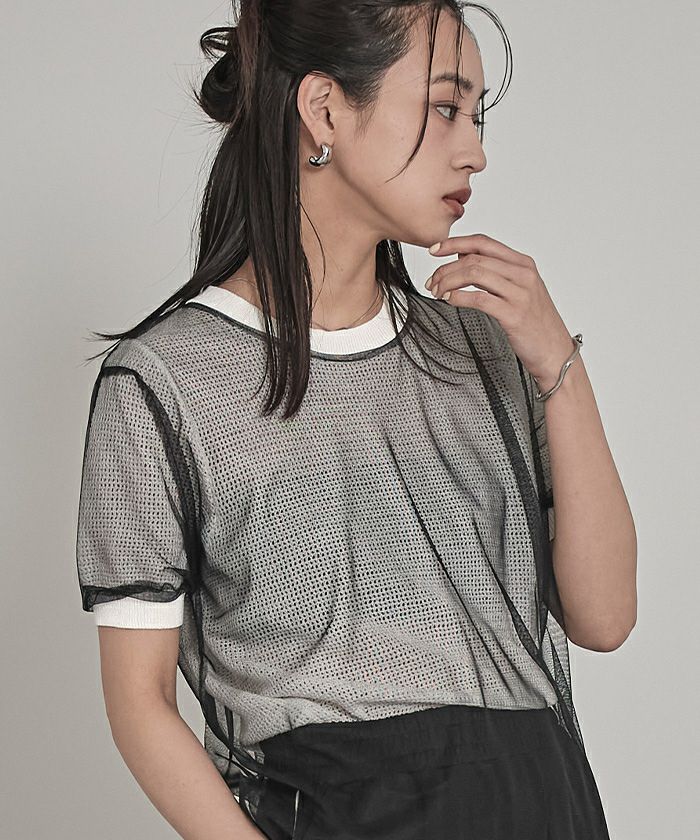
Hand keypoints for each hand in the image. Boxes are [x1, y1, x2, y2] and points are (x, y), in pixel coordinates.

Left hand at [425, 234, 573, 386]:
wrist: (555, 352)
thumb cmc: (534, 323)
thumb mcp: (519, 289)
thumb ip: (495, 271)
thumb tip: (463, 254)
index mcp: (523, 264)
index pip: (483, 242)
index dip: (455, 242)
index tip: (434, 250)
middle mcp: (523, 274)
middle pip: (474, 258)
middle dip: (445, 268)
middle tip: (432, 282)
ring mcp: (520, 293)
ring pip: (474, 274)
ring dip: (448, 282)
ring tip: (437, 293)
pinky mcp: (514, 314)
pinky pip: (479, 298)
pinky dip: (458, 297)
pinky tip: (449, 300)